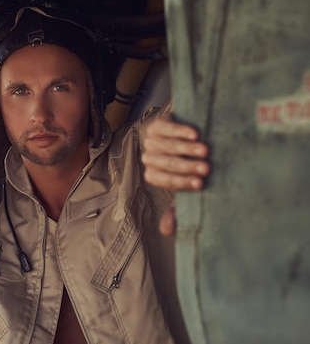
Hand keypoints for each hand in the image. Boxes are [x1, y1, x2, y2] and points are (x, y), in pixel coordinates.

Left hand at [141, 114, 209, 235]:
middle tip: (206, 168)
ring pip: (167, 146)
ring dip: (186, 149)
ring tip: (205, 151)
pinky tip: (196, 134)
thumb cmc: (189, 165)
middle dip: (187, 167)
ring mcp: (151, 141)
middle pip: (167, 163)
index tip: (201, 184)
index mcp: (154, 175)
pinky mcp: (156, 125)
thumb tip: (166, 231)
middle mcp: (149, 158)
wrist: (188, 135)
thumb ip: (177, 207)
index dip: (182, 183)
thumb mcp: (186, 184)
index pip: (166, 181)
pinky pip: (167, 128)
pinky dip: (180, 131)